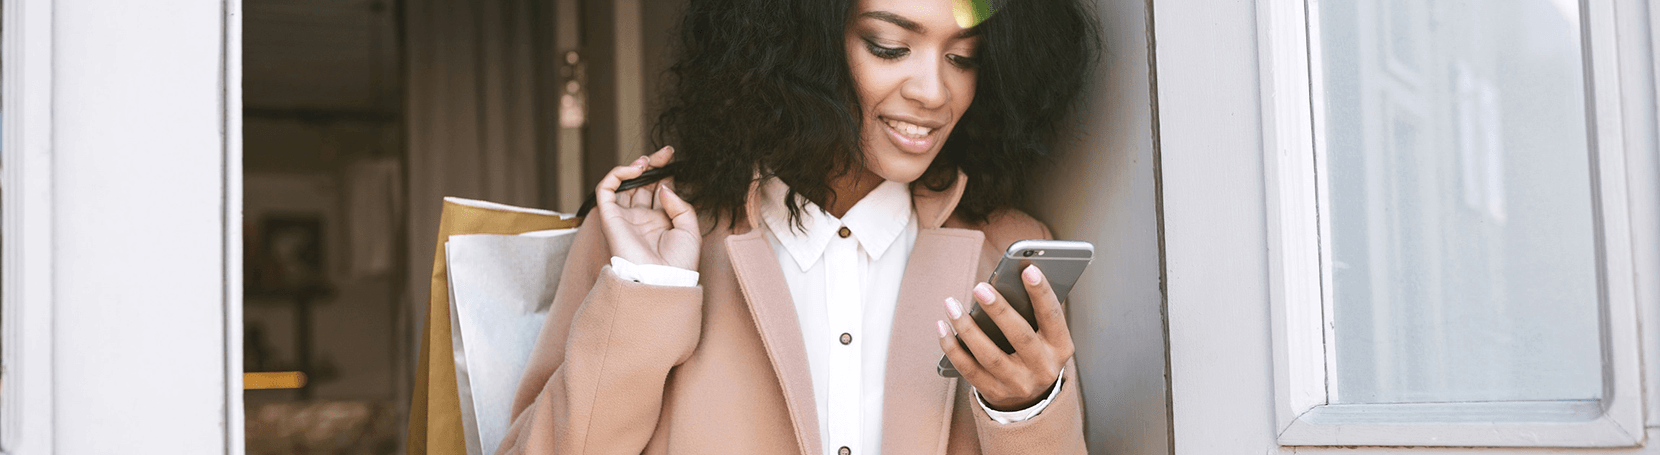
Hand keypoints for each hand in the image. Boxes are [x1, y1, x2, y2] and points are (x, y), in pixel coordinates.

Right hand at [595, 146, 700, 270]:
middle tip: (664, 153)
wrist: (663, 281)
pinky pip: (605, 190)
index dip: (664, 171)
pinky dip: (616, 175)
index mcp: (661, 221)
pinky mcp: (610, 218)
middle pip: (643, 183)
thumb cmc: (679, 263)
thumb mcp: (691, 230)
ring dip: (634, 167)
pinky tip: (635, 170)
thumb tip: (664, 187)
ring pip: (624, 184)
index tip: (672, 156)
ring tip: (647, 161)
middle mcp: (642, 218)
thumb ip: (680, 205)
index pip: (659, 188)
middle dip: (652, 165)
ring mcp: (625, 218)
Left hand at [937, 265, 1073, 410]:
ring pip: (990, 355)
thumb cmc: (1035, 350)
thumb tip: (1007, 281)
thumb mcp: (1046, 335)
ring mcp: (1018, 384)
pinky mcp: (995, 393)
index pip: (1052, 317)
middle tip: (979, 287)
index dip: (1041, 293)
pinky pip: (969, 369)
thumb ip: (1033, 312)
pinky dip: (952, 348)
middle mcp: (1043, 369)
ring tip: (951, 305)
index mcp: (1060, 347)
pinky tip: (942, 328)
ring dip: (967, 328)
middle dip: (999, 310)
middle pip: (1019, 336)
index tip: (1028, 269)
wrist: (1031, 397)